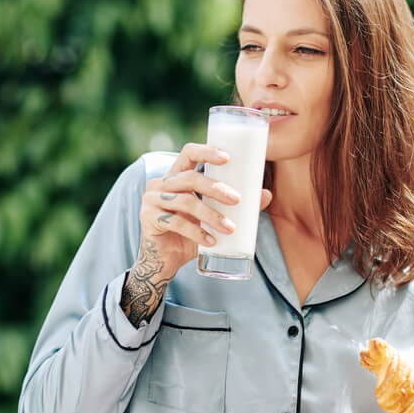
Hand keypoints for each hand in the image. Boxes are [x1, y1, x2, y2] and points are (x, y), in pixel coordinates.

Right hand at [120, 144, 271, 327]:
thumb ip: (234, 206)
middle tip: (237, 200)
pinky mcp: (147, 218)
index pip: (188, 153)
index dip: (207, 151)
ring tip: (230, 228)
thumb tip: (266, 194)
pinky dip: (196, 233)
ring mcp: (151, 200)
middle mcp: (160, 183)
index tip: (228, 158)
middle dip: (216, 188)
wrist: (164, 261)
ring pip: (186, 201)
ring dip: (211, 215)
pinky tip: (211, 242)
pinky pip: (175, 222)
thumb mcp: (212, 219)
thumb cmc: (189, 236)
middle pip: (190, 177)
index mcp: (176, 176)